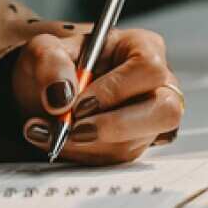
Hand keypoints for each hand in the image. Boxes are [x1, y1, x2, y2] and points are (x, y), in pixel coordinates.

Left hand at [11, 28, 183, 164]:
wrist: (47, 92)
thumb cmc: (57, 64)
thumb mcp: (43, 50)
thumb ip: (50, 63)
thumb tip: (62, 94)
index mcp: (142, 47)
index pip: (148, 68)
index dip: (116, 89)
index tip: (80, 103)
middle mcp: (155, 84)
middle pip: (164, 111)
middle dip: (115, 126)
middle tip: (75, 129)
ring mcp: (149, 118)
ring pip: (137, 142)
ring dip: (90, 145)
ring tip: (54, 133)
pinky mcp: (135, 144)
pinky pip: (119, 160)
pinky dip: (84, 154)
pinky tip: (58, 141)